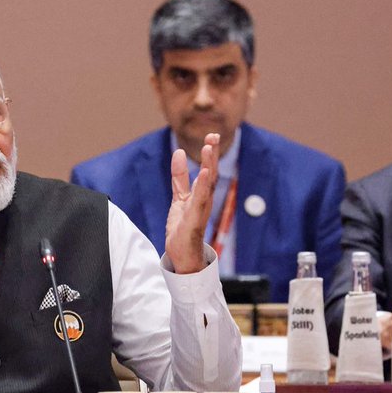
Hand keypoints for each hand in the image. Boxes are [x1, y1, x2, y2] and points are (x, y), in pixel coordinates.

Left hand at [164, 132, 219, 274]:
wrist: (182, 255)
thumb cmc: (184, 228)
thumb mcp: (179, 197)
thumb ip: (180, 177)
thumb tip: (178, 152)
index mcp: (201, 195)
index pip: (207, 171)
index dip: (210, 154)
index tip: (211, 136)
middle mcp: (204, 201)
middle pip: (210, 174)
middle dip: (212, 155)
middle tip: (213, 136)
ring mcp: (200, 210)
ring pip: (207, 185)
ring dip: (209, 166)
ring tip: (209, 148)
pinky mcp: (194, 220)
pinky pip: (199, 201)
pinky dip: (202, 186)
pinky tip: (204, 173)